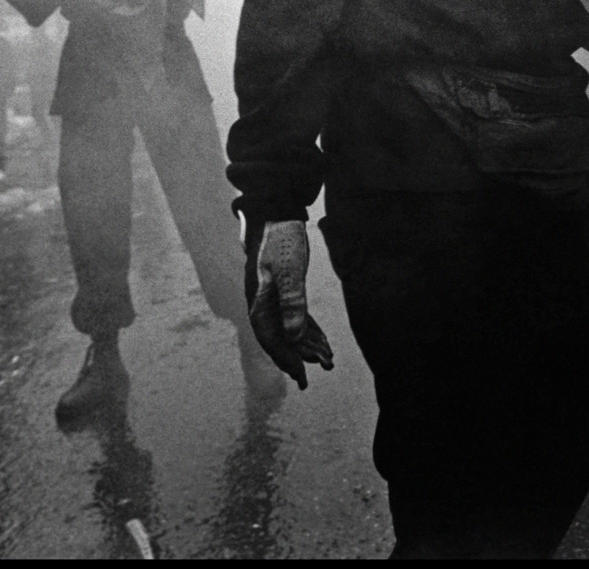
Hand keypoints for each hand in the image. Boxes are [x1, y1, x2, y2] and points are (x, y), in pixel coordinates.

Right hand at [249, 220, 333, 389]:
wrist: (275, 210)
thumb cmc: (281, 238)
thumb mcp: (290, 270)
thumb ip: (292, 302)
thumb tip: (295, 337)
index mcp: (260, 302)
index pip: (273, 339)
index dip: (288, 359)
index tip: (303, 378)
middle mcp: (263, 303)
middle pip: (281, 337)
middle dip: (302, 355)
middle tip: (326, 366)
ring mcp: (271, 295)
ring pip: (289, 327)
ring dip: (307, 344)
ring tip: (328, 357)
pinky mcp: (282, 287)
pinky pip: (293, 315)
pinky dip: (307, 328)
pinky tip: (320, 337)